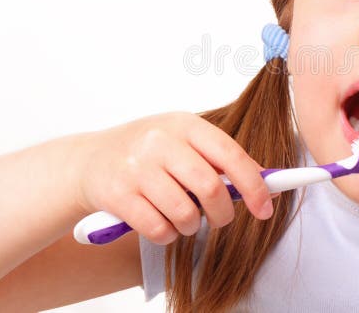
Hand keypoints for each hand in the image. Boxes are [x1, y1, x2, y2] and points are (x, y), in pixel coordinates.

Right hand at [74, 111, 275, 244]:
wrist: (89, 161)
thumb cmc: (149, 154)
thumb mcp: (185, 143)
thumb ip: (223, 162)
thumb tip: (269, 189)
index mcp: (184, 124)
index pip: (230, 154)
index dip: (253, 184)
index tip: (265, 208)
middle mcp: (160, 141)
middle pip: (210, 187)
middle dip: (222, 213)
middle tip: (220, 219)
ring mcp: (137, 168)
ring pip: (185, 213)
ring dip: (192, 226)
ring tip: (185, 218)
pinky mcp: (118, 195)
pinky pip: (159, 230)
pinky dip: (168, 235)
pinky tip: (162, 222)